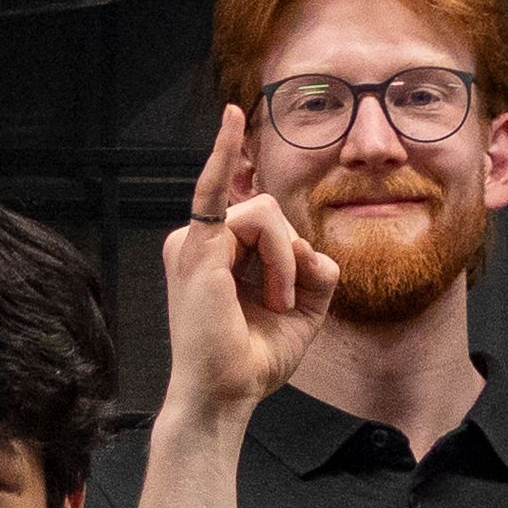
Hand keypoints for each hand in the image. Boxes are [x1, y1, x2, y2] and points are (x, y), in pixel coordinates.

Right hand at [160, 108, 340, 426]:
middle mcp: (195, 242)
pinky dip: (275, 251)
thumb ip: (316, 273)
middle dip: (290, 252)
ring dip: (285, 260)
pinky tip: (251, 202)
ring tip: (276, 303)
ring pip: (264, 212)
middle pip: (263, 209)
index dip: (228, 154)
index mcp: (210, 253)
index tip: (233, 112)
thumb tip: (315, 249)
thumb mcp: (301, 310)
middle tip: (283, 302)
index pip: (235, 199)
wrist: (226, 395)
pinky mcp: (197, 250)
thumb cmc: (253, 359)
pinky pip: (241, 209)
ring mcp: (191, 243)